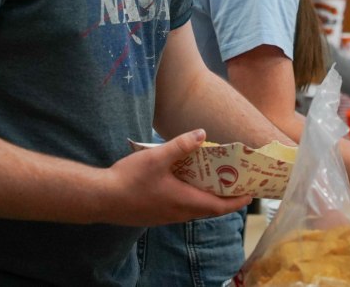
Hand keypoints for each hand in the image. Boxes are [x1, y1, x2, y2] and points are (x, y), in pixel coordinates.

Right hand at [105, 129, 250, 226]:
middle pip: (209, 209)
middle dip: (225, 197)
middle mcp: (178, 213)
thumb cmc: (129, 179)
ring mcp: (166, 217)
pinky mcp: (155, 215)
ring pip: (194, 209)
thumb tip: (202, 133)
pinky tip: (185, 183)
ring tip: (213, 180)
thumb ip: (181, 145)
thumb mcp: (157, 156)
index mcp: (184, 201)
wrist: (100, 198)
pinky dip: (191, 198)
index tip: (250, 193)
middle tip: (235, 182)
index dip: (236, 201)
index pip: (219, 207)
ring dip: (207, 197)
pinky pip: (181, 209)